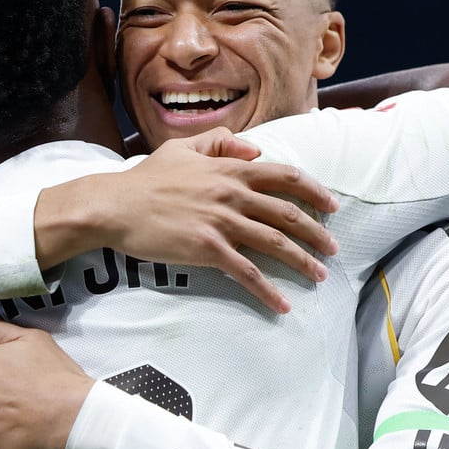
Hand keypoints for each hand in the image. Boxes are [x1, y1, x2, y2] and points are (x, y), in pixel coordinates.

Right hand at [36, 126, 339, 313]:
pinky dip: (267, 291)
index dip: (314, 190)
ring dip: (301, 262)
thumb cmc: (146, 178)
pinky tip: (282, 305)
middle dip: (316, 233)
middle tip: (333, 249)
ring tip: (319, 276)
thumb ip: (220, 142)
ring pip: (274, 243)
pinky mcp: (207, 249)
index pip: (285, 176)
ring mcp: (221, 222)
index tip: (332, 205)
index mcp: (230, 169)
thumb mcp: (182, 147)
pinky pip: (246, 272)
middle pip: (288, 213)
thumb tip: (254, 150)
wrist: (114, 206)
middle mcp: (232, 194)